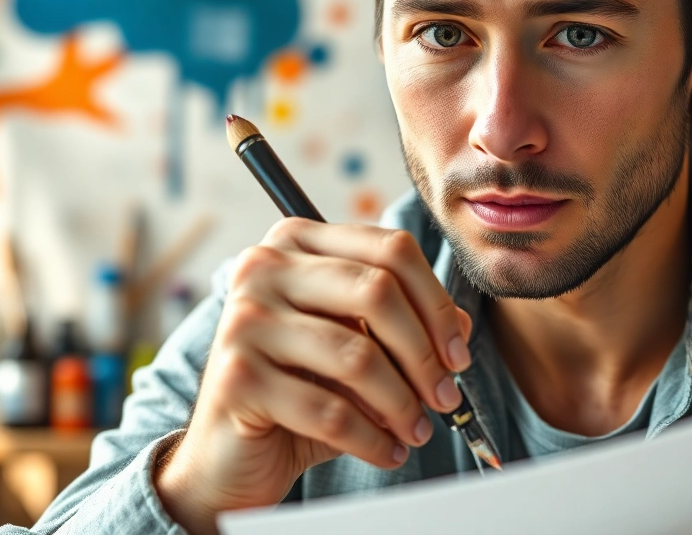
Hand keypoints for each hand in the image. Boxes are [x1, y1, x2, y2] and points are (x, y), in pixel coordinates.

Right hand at [154, 219, 472, 534]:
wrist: (231, 452)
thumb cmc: (301, 389)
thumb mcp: (358, 348)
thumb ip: (406, 325)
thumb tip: (460, 325)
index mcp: (296, 240)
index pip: (390, 248)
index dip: (436, 304)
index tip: (458, 355)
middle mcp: (263, 266)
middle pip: (377, 292)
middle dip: (424, 354)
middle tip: (446, 397)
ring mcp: (244, 318)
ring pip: (357, 355)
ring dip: (402, 404)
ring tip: (418, 431)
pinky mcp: (236, 377)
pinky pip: (329, 410)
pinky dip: (372, 439)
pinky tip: (388, 452)